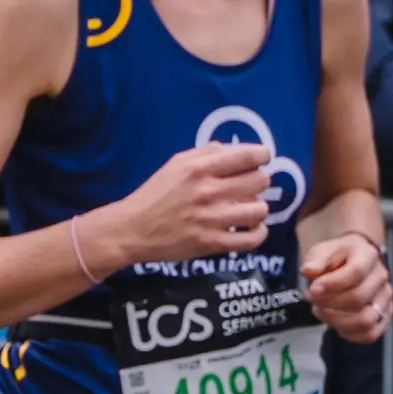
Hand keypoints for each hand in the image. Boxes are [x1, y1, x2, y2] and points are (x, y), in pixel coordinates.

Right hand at [101, 143, 277, 264]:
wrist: (130, 230)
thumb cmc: (155, 194)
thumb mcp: (176, 163)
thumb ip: (207, 152)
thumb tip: (237, 150)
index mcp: (200, 168)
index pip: (251, 155)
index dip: (262, 156)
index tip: (259, 161)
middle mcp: (208, 192)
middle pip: (261, 181)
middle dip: (258, 182)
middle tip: (246, 188)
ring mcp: (211, 219)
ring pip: (260, 210)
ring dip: (256, 208)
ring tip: (245, 209)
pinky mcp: (210, 243)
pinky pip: (252, 239)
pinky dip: (257, 233)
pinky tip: (250, 229)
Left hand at [301, 230, 392, 344]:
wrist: (350, 261)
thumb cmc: (336, 257)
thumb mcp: (322, 250)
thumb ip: (315, 259)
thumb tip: (308, 270)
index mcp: (368, 255)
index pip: (356, 272)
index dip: (332, 284)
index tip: (313, 288)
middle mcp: (381, 276)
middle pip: (359, 298)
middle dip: (329, 303)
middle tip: (314, 300)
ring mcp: (385, 297)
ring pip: (366, 319)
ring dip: (337, 320)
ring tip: (322, 311)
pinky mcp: (384, 315)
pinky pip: (370, 333)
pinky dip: (349, 333)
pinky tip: (336, 322)